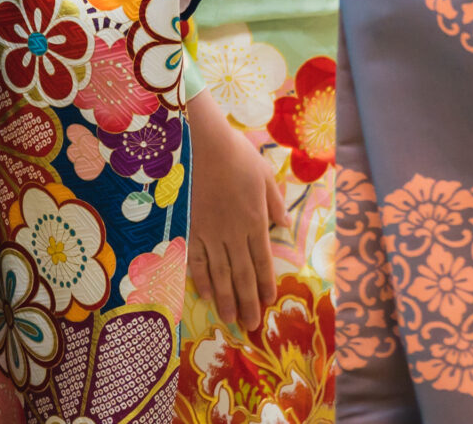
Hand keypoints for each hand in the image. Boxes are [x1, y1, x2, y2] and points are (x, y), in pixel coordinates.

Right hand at [185, 91, 285, 332]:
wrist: (201, 145)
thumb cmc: (236, 155)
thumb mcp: (264, 175)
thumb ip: (274, 203)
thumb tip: (283, 225)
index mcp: (254, 220)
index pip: (262, 260)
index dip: (265, 284)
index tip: (268, 303)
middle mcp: (233, 233)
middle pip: (242, 276)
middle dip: (247, 303)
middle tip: (250, 327)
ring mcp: (208, 234)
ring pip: (219, 275)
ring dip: (225, 300)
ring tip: (229, 321)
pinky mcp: (189, 230)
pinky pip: (195, 261)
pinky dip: (201, 280)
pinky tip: (205, 296)